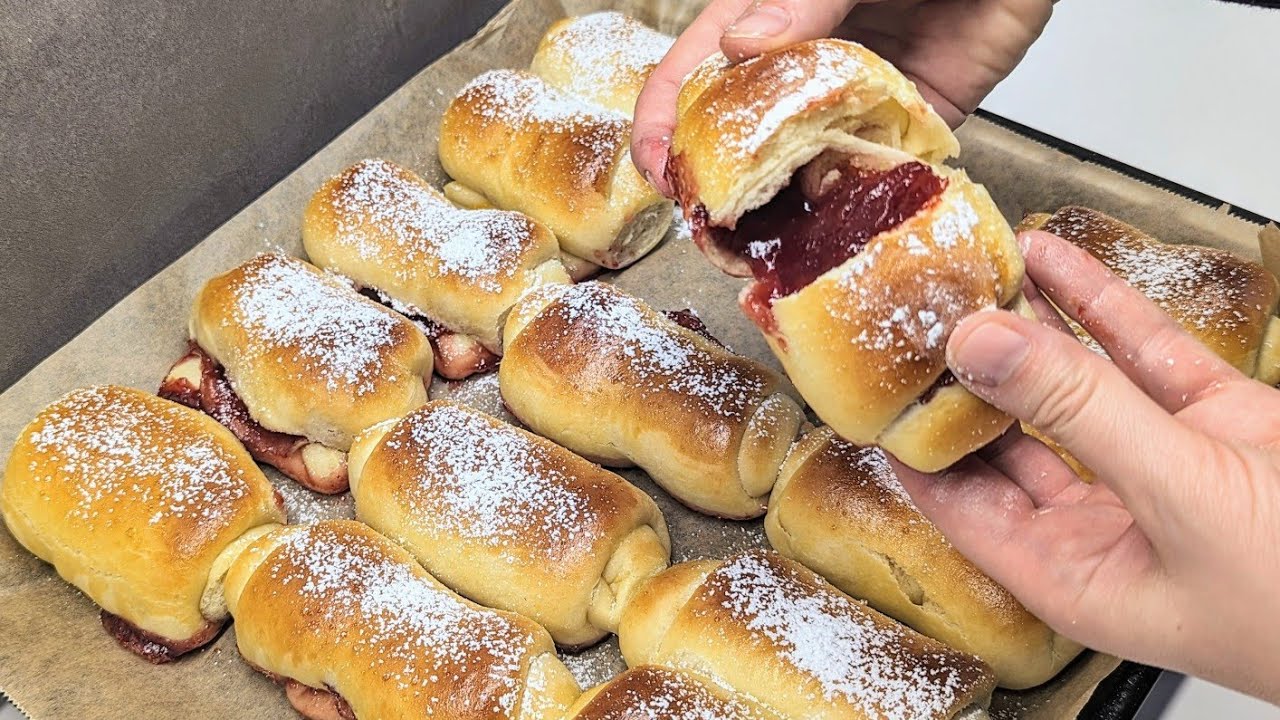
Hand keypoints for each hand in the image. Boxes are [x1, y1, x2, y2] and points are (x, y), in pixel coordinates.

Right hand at [632, 0, 1053, 194]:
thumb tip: (736, 43)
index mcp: (767, 17)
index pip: (696, 74)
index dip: (665, 122)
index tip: (660, 170)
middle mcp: (799, 68)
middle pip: (738, 136)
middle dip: (718, 187)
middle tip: (708, 231)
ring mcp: (849, 101)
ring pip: (799, 167)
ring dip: (781, 209)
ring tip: (763, 249)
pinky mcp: (906, 128)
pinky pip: (872, 174)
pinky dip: (854, 203)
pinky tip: (836, 232)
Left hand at [891, 230, 1279, 702]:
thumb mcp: (1176, 495)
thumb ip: (1077, 412)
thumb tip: (977, 344)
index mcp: (1071, 573)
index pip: (956, 503)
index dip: (911, 440)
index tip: (870, 379)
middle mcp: (1105, 524)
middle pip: (1006, 437)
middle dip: (964, 371)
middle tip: (913, 312)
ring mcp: (1162, 468)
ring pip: (1074, 384)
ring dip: (1026, 324)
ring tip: (972, 270)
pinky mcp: (1218, 424)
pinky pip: (1141, 357)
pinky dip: (1098, 307)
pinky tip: (1053, 265)